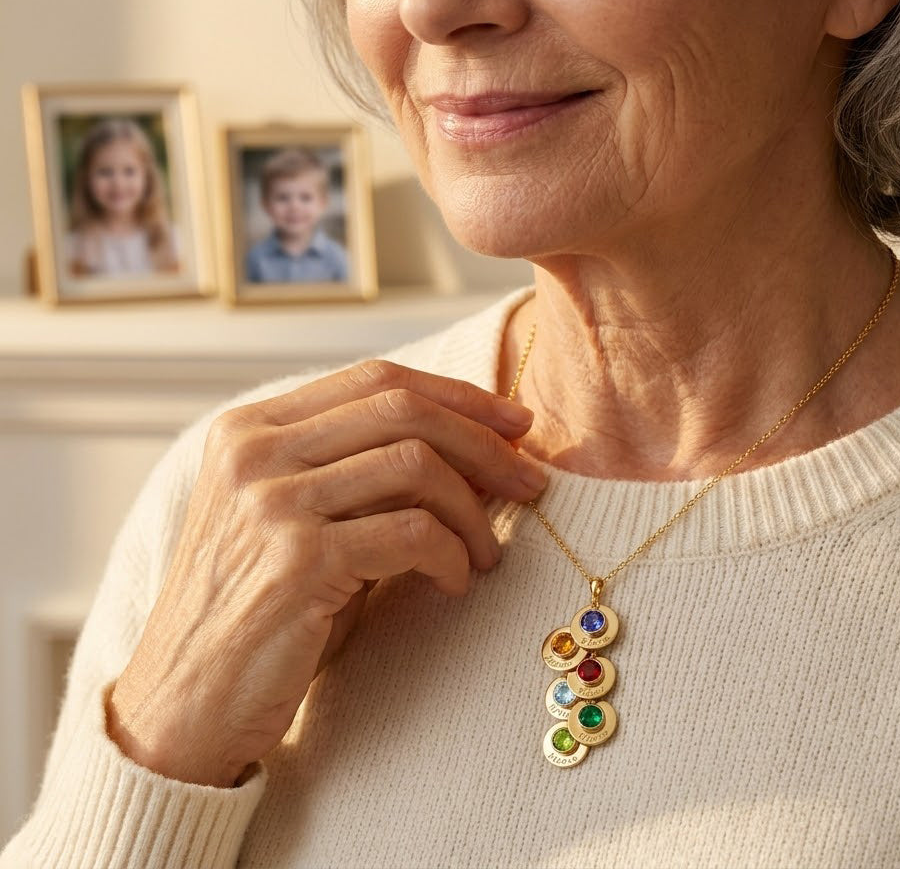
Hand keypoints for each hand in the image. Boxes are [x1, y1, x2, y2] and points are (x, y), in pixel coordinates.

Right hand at [106, 360, 543, 786]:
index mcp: (251, 428)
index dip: (458, 394)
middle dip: (484, 441)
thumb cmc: (260, 612)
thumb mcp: (304, 522)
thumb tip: (481, 446)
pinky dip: (451, 555)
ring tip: (487, 551)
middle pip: (402, 408)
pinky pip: (412, 533)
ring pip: (415, 464)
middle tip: (530, 481)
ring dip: (473, 509)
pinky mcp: (296, 560)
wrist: (182, 707)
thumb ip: (366, 474)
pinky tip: (454, 583)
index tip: (516, 423)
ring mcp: (270, 501)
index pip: (376, 379)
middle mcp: (254, 451)